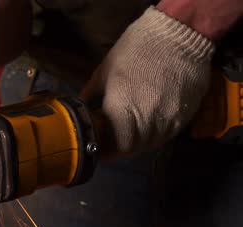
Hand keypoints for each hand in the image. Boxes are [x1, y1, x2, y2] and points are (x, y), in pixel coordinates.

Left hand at [82, 6, 214, 154]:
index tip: (100, 147)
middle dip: (121, 147)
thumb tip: (80, 110)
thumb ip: (91, 95)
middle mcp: (148, 120)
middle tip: (112, 141)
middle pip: (134, 148)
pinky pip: (169, 134)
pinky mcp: (186, 114)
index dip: (108, 151)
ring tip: (128, 133)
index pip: (117, 146)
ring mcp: (170, 119)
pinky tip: (148, 125)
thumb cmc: (135, 50)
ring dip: (138, 142)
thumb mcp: (104, 71)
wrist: (178, 35)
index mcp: (123, 110)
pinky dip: (156, 134)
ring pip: (152, 143)